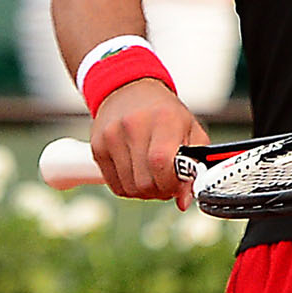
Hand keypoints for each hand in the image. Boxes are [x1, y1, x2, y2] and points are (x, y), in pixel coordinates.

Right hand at [89, 79, 208, 208]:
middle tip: (167, 182)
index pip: (162, 163)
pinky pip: (115, 186)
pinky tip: (138, 173)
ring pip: (129, 188)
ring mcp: (111, 137)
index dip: (172, 183)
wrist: (130, 90)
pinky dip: (129, 188)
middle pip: (145, 182)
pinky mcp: (97, 148)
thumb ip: (195, 164)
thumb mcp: (190, 129)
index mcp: (163, 119)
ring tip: (154, 176)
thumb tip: (184, 202)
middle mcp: (134, 126)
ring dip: (145, 192)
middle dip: (160, 190)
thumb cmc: (166, 113)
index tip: (179, 183)